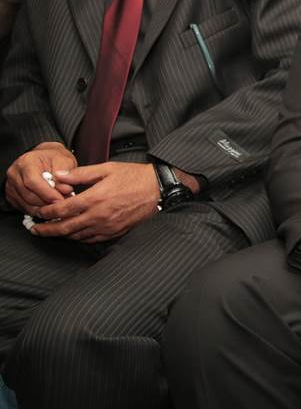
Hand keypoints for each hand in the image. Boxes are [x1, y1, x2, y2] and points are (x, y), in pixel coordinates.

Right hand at [5, 143, 76, 213]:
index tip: (60, 199)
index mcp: (27, 161)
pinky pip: (23, 207)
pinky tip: (47, 204)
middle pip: (28, 195)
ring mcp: (11, 185)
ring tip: (56, 203)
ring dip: (43, 207)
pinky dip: (37, 209)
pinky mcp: (12, 195)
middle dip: (46, 202)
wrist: (46, 159)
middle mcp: (15, 173)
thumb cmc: (55, 159)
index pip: (32, 181)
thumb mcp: (66, 161)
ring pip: (26, 204)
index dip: (47, 193)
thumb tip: (65, 190)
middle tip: (61, 203)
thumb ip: (67, 175)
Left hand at [30, 162, 158, 242]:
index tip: (38, 213)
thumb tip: (58, 175)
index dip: (46, 213)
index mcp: (94, 198)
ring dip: (61, 235)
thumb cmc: (134, 176)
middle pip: (65, 228)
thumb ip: (80, 173)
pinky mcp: (115, 232)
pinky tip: (74, 234)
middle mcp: (98, 215)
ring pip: (76, 236)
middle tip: (35, 230)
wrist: (158, 189)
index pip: (61, 210)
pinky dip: (79, 238)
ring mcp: (106, 226)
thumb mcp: (107, 169)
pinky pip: (91, 239)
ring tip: (52, 232)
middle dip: (46, 230)